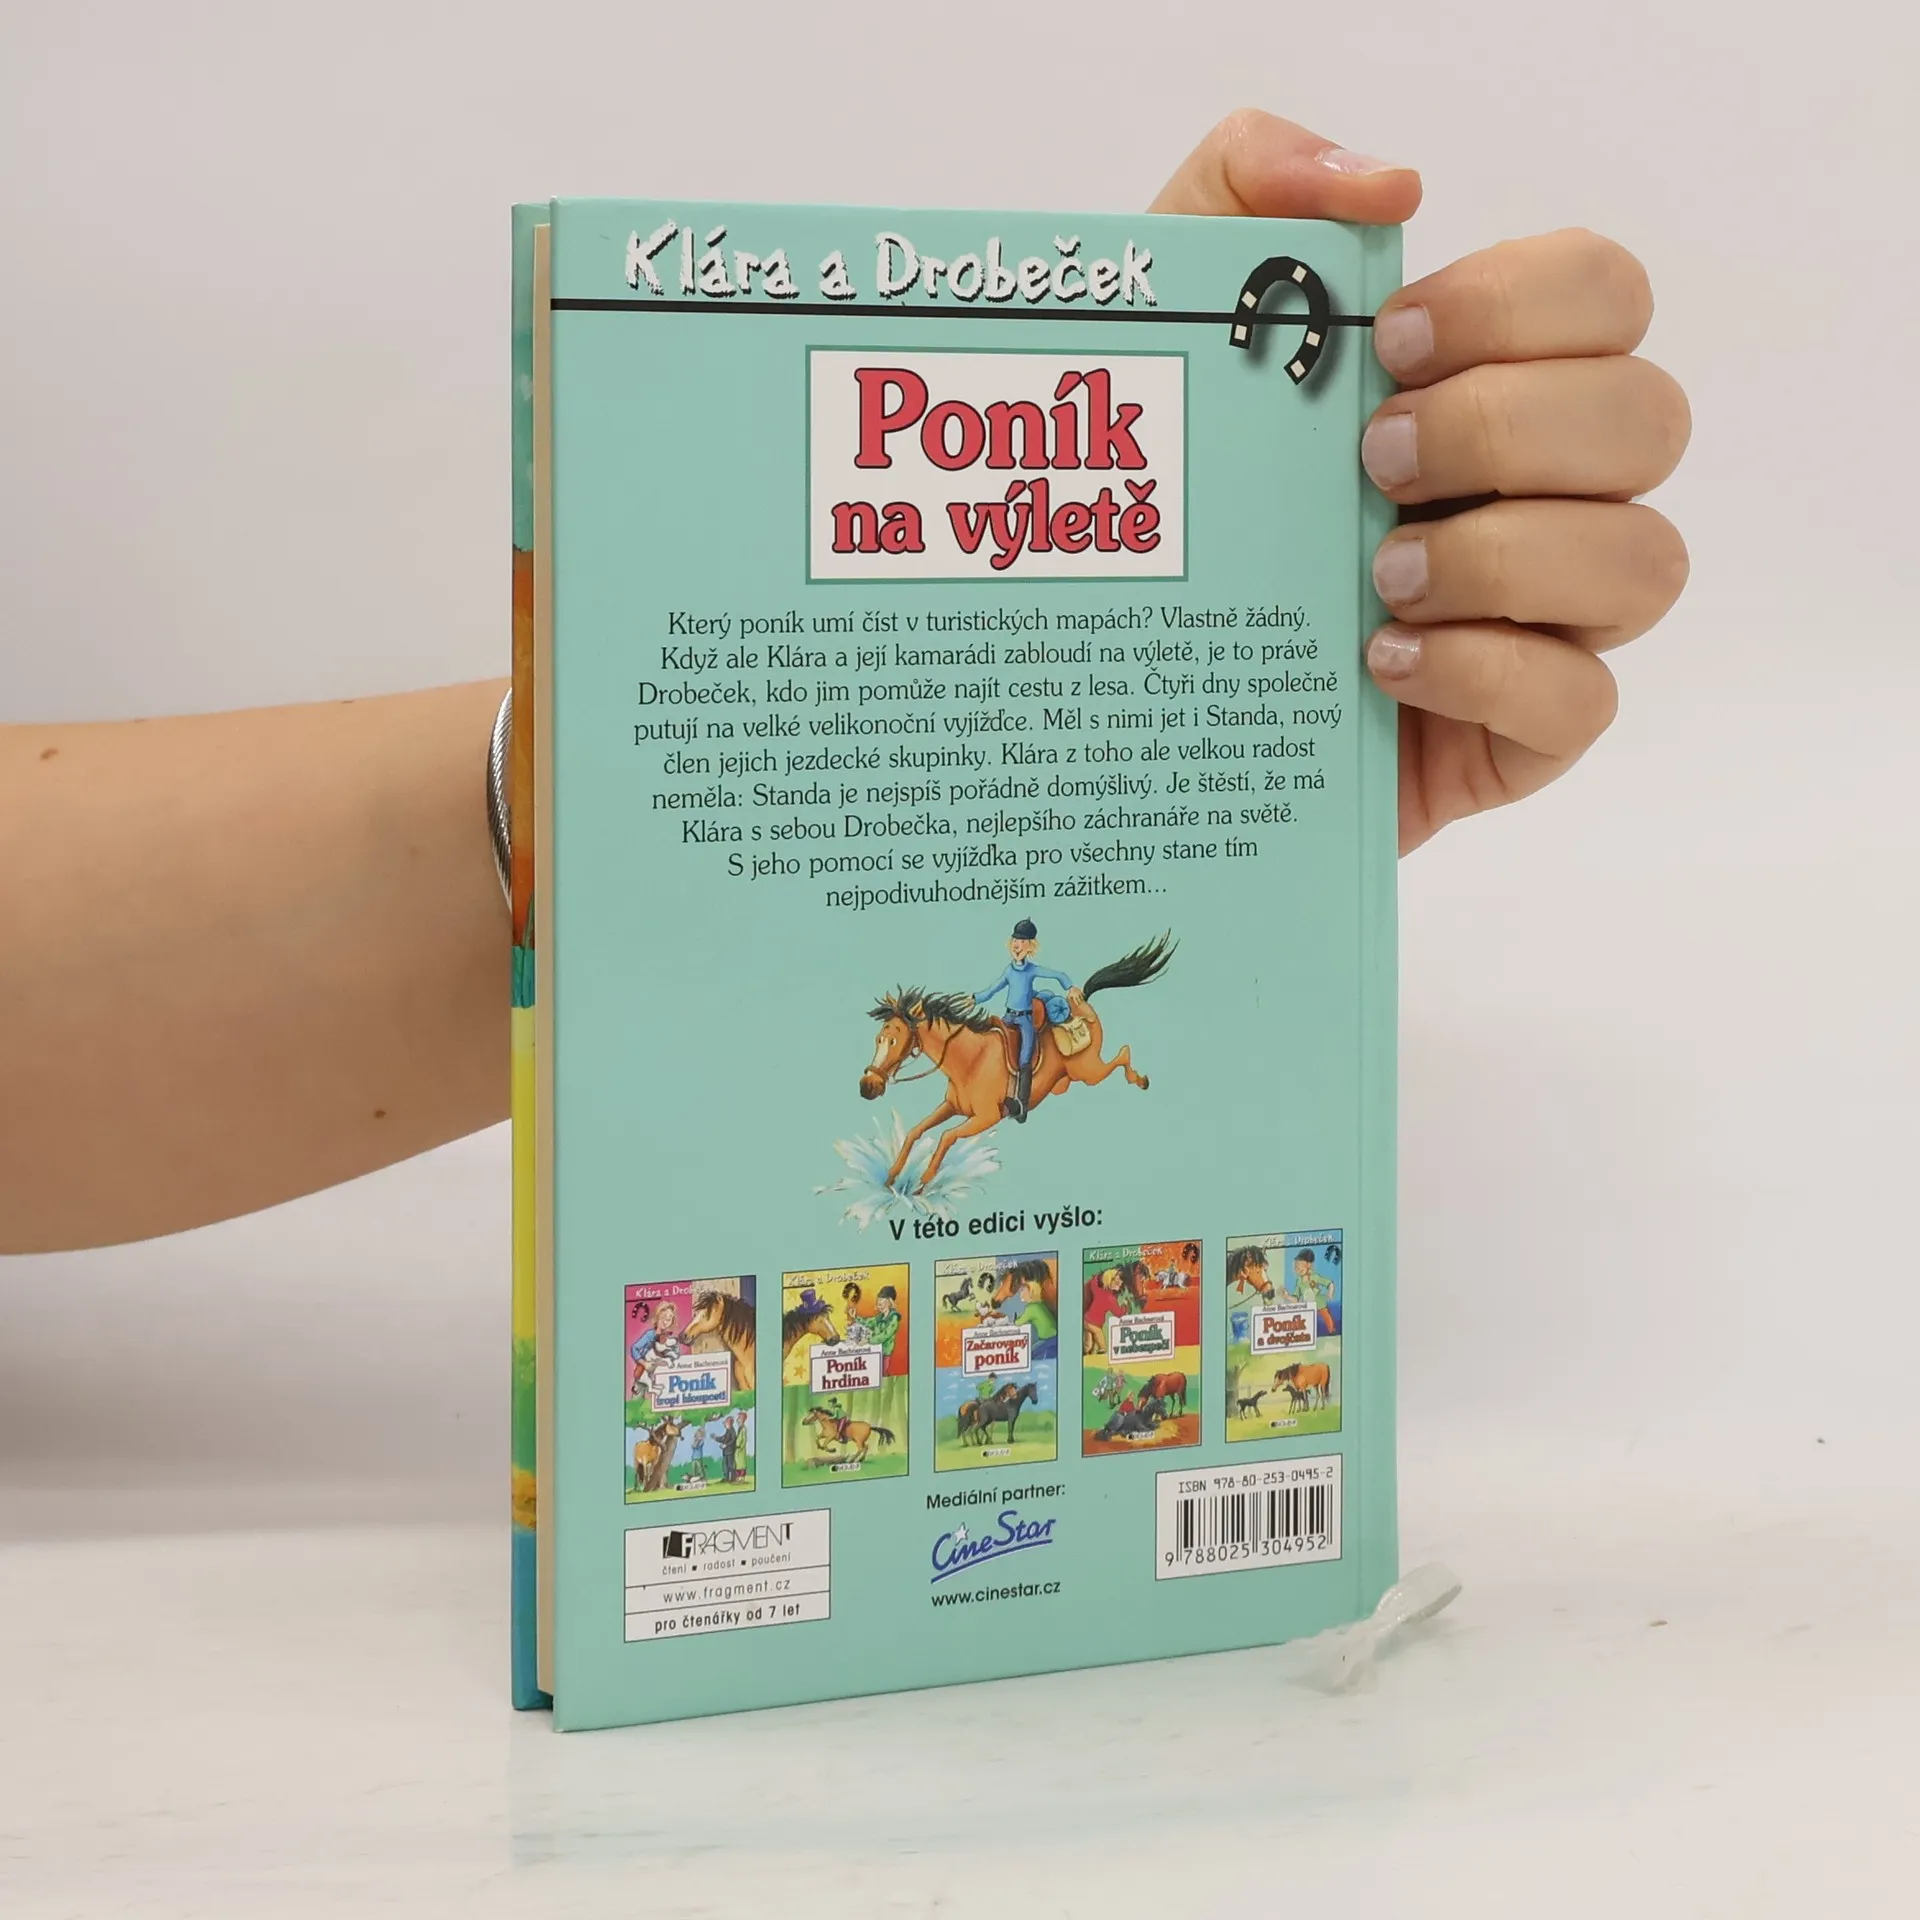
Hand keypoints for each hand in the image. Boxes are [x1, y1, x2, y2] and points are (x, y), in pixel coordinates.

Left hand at [1153, 112, 1688, 852]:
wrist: (1142, 696)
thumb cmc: (1182, 510)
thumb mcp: (1176, 334)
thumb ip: (1246, 194)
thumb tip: (1387, 184)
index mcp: (1490, 384)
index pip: (1604, 295)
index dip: (1525, 302)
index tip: (1396, 342)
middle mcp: (1546, 491)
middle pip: (1649, 419)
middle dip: (1510, 428)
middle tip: (1373, 462)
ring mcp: (1548, 619)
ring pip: (1645, 563)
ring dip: (1509, 555)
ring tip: (1377, 577)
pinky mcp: (1521, 735)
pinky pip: (1582, 700)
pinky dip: (1485, 671)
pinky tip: (1383, 663)